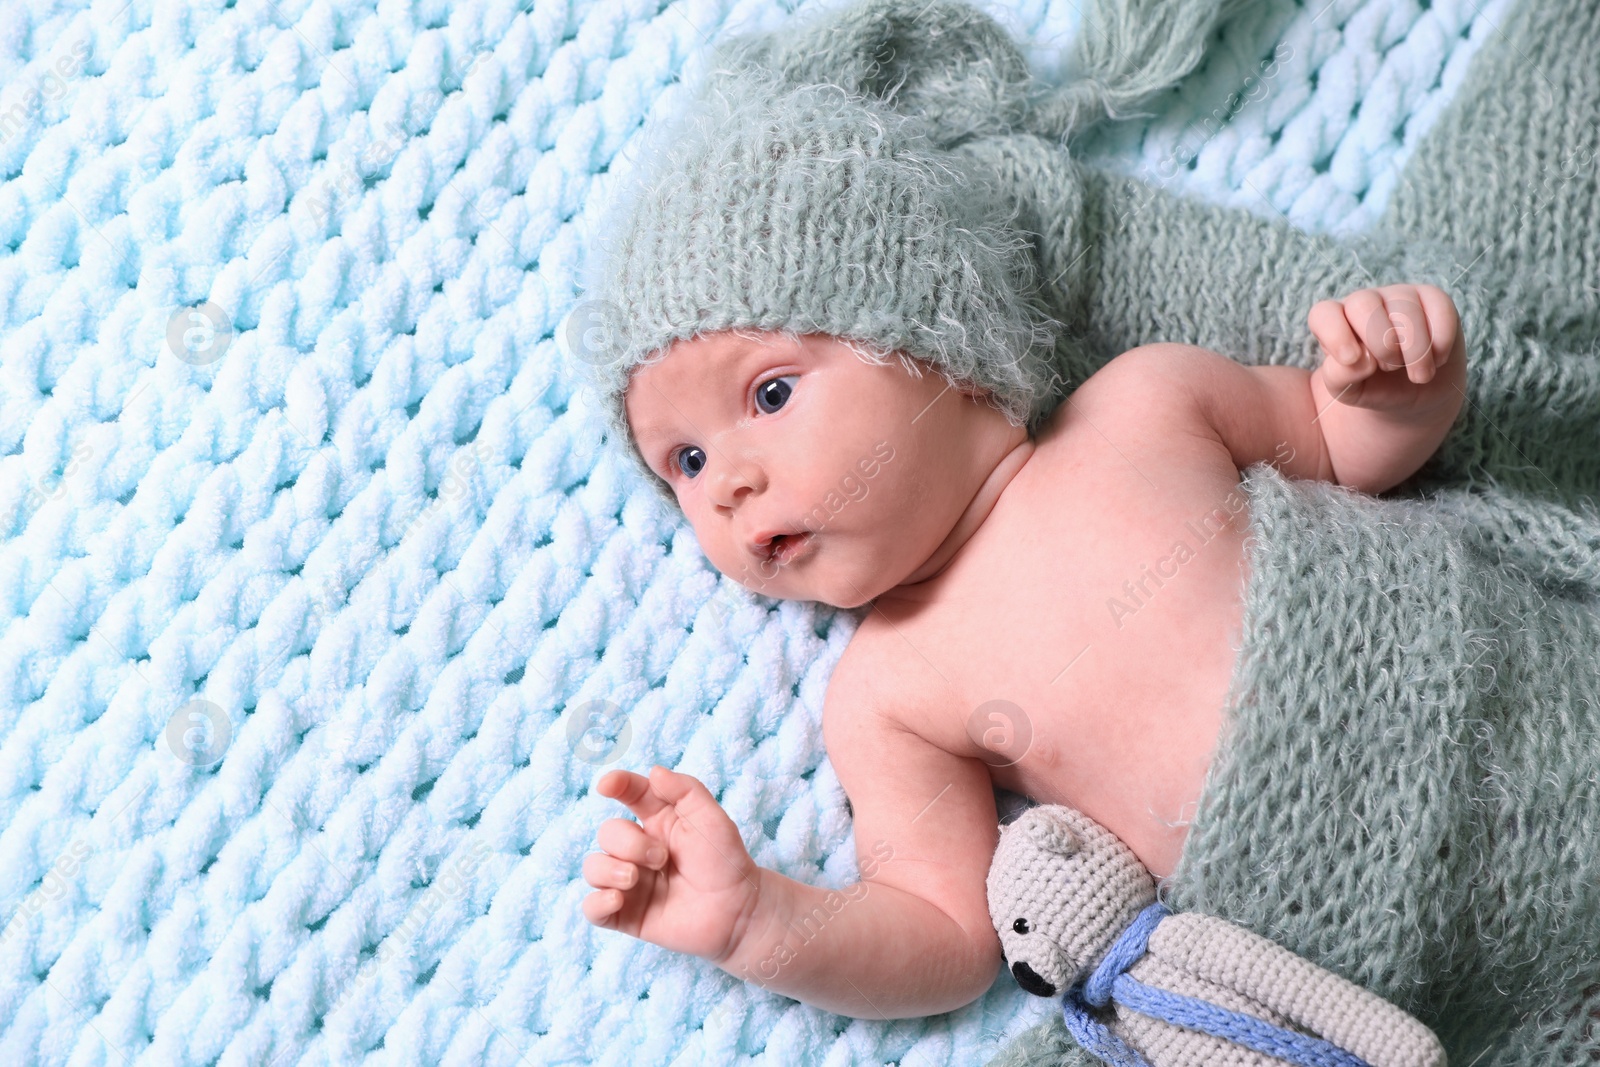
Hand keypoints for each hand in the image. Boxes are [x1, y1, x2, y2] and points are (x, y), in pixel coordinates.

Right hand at [582, 765, 764, 963]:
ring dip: (609, 869)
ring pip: (593, 867)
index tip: (607, 786)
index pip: (628, 794)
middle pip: (608, 832)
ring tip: (635, 879)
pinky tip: (618, 899)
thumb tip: (653, 771)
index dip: (615, 785)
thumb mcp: (711, 818)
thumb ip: (685, 789)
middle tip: (661, 859)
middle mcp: (638, 849)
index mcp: (658, 820)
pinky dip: (597, 902)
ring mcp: (631, 882)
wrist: (738, 911)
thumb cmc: (725, 862)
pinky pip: (592, 907)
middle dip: (629, 843)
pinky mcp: (627, 914)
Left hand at [1308, 284, 1464, 414]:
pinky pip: (1439, 308)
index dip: (1335, 334)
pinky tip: (1437, 360)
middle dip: (1380, 344)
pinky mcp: (1433, 299)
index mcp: (1335, 322)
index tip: (1351, 360)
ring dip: (1415, 351)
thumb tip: (1359, 358)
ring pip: (1405, 308)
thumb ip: (1339, 376)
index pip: (1324, 313)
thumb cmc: (1374, 388)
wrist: (1414, 396)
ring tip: (1418, 375)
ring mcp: (1399, 296)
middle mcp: (1364, 303)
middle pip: (1363, 304)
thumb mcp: (1349, 390)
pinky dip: (1440, 342)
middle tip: (1391, 369)